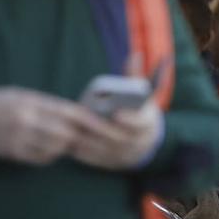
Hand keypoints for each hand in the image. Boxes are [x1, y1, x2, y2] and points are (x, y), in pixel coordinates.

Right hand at [0, 87, 95, 164]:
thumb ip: (53, 106)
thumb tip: (85, 115)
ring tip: (59, 140)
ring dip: (65, 147)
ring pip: (57, 148)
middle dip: (81, 137)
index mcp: (34, 102)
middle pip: (68, 134)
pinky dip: (50, 155)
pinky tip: (45, 148)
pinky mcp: (14, 152)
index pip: (72, 113)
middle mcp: (28, 119)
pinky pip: (43, 158)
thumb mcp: (27, 97)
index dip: (94, 122)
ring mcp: (20, 137)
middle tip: (87, 138)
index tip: (110, 127)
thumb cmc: (4, 104)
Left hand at [71, 52, 163, 169]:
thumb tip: (134, 55)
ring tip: (70, 129)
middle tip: (81, 119)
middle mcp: (140, 142)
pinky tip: (70, 143)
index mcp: (148, 124)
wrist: (146, 141)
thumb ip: (134, 77)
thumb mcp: (142, 95)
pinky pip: (97, 160)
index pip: (142, 123)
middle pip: (119, 137)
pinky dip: (83, 153)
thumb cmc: (139, 112)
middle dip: (99, 128)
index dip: (130, 119)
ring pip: (105, 149)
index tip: (117, 112)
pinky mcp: (114, 164)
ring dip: (87, 141)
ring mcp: (127, 155)